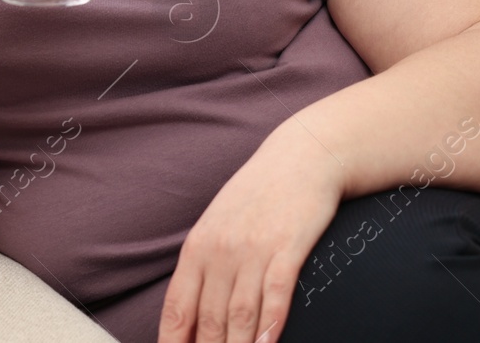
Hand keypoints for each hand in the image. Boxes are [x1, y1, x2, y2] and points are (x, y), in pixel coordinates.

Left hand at [159, 126, 345, 342]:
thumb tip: (190, 314)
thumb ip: (204, 265)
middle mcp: (221, 250)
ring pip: (240, 315)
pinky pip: (276, 293)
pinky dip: (271, 325)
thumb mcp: (218, 223)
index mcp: (198, 247)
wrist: (302, 155)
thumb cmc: (259, 193)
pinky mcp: (288, 246)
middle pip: (209, 321)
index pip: (177, 309)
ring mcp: (255, 248)